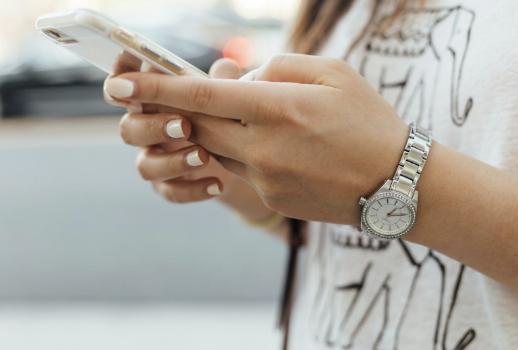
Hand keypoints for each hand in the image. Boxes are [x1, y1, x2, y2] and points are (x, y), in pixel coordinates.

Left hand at [105, 54, 409, 223]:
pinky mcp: (270, 197)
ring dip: (219, 129)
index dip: (156, 88)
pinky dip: (245, 151)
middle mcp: (263, 146)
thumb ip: (279, 67)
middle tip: (174, 98)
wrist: (397, 184)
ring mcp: (265, 178)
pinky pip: (241, 169)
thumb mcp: (333, 73)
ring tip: (256, 119)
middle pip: (198, 124)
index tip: (118, 85)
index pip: (201, 95)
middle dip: (179, 109)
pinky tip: (280, 147)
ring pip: (217, 148)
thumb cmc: (370, 121)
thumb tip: (240, 77)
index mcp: (278, 108)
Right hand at [106, 57, 243, 202]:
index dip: (120, 80)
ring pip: (145, 166)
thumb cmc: (223, 115)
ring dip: (173, 161)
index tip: (128, 79)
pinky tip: (217, 184)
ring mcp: (155, 159)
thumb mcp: (226, 96)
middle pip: (128, 129)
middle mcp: (147, 129)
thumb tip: (226, 67)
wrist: (240, 159)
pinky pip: (170, 192)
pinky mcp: (168, 185)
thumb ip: (222, 81)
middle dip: (153, 127)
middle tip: (184, 125)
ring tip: (204, 157)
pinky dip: (193, 189)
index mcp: (153, 100)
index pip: (124, 87)